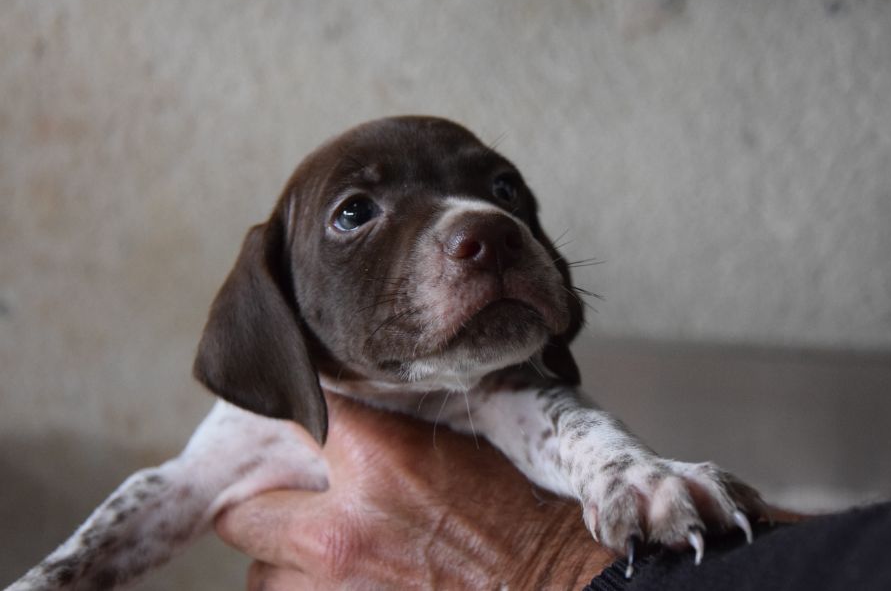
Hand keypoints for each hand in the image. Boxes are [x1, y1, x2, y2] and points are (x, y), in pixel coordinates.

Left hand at [215, 395, 615, 588]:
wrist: (548, 584)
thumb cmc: (513, 517)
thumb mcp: (457, 448)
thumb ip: (386, 434)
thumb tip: (339, 418)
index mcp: (375, 460)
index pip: (294, 417)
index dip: (288, 420)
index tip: (290, 426)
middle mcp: (338, 526)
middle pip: (242, 512)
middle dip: (264, 508)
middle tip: (292, 506)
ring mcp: (331, 589)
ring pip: (259, 574)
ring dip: (284, 566)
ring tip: (325, 559)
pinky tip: (344, 586)